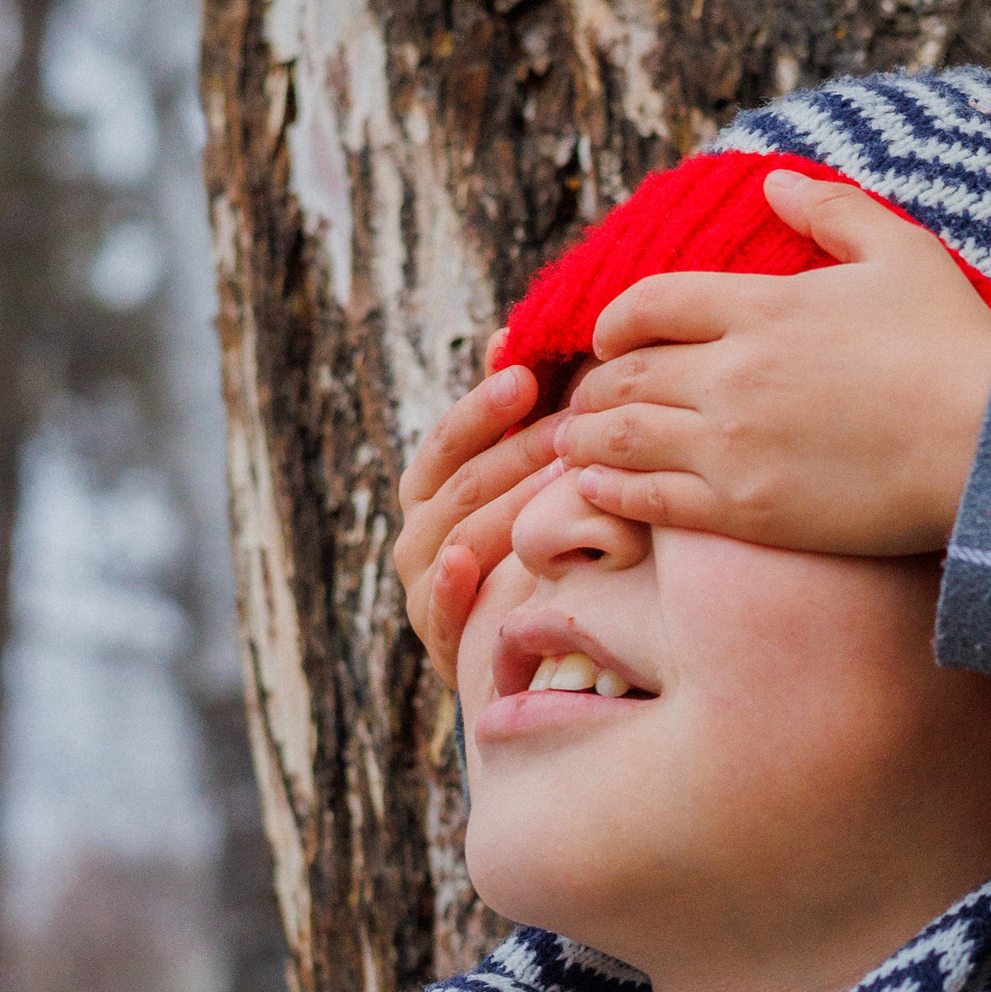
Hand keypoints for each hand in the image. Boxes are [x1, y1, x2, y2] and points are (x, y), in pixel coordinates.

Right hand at [391, 364, 559, 674]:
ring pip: (458, 540)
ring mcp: (425, 592)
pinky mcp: (439, 646)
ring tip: (554, 480)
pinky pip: (438, 613)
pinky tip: (462, 564)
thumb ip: (509, 418)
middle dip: (515, 454)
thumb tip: (506, 336)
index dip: (483, 409)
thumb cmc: (527, 548)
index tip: (526, 376)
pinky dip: (446, 589)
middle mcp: (418, 538)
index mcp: (429, 493)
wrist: (526, 655)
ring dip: (505, 508)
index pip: (448, 442)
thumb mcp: (517, 481)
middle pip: (463, 487)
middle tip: (571, 428)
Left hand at [556, 170, 990, 553]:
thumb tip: (774, 185)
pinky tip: (594, 490)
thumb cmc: (954, 348)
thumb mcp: (901, 253)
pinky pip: (648, 499)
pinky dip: (607, 491)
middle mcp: (732, 371)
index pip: (652, 302)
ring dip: (585, 439)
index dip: (617, 319)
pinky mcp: (745, 511)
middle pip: (625, 372)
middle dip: (595, 385)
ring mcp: (732, 444)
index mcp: (763, 306)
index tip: (609, 338)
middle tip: (588, 399)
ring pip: (620, 436)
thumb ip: (832, 212)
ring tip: (573, 446)